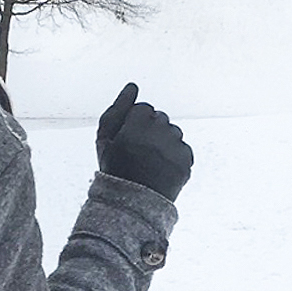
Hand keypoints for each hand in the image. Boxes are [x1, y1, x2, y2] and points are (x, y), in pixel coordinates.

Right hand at [95, 82, 192, 199]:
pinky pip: (184, 150)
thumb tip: (133, 86)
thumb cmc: (115, 168)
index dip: (135, 125)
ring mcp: (174, 147)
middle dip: (151, 132)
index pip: (144, 109)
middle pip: (160, 119)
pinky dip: (175, 157)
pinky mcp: (186, 161)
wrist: (132, 203)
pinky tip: (162, 170)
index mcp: (137, 124)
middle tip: (139, 153)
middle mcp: (158, 132)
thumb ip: (118, 109)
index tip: (129, 141)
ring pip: (174, 133)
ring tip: (151, 162)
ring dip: (165, 143)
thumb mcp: (105, 138)